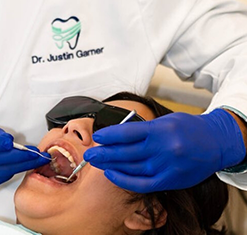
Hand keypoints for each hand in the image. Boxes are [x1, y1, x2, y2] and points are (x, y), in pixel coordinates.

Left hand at [83, 109, 245, 192]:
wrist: (216, 142)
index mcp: (160, 129)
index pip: (127, 133)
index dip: (109, 135)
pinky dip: (125, 180)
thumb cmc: (189, 128)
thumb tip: (118, 134)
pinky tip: (112, 174)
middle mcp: (163, 148)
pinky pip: (143, 183)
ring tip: (96, 162)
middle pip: (126, 152)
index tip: (98, 136)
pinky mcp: (171, 180)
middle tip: (89, 153)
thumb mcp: (166, 120)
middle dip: (104, 153)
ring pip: (132, 168)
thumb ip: (144, 128)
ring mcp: (167, 166)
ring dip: (111, 165)